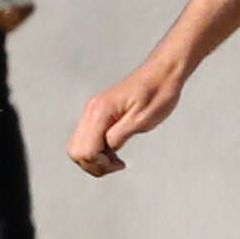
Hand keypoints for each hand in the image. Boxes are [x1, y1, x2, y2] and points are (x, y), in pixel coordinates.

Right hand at [66, 57, 188, 177]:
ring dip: (94, 158)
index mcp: (100, 112)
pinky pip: (87, 137)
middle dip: (93, 164)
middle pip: (76, 151)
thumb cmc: (158, 93)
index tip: (120, 164)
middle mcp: (91, 110)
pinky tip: (114, 152)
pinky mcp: (98, 112)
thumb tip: (105, 152)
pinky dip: (96, 149)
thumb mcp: (142, 120)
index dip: (101, 164)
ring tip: (115, 160)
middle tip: (116, 165)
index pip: (86, 150)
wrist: (163, 72)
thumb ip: (118, 137)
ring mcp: (92, 110)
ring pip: (78, 146)